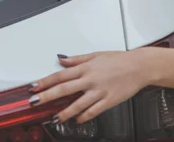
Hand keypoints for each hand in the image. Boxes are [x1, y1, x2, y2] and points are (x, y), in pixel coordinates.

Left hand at [29, 51, 148, 123]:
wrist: (139, 66)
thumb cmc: (119, 60)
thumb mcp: (95, 55)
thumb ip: (76, 59)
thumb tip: (61, 59)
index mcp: (85, 67)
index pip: (60, 75)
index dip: (45, 81)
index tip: (34, 86)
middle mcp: (90, 79)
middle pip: (64, 89)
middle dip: (47, 96)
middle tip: (35, 102)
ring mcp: (99, 91)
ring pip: (78, 104)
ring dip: (64, 112)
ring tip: (55, 118)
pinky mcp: (109, 101)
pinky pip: (94, 111)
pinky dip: (84, 116)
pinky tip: (78, 120)